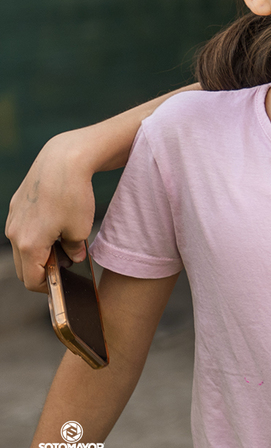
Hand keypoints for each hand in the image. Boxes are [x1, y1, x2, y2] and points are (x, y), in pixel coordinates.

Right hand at [6, 130, 98, 292]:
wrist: (64, 160)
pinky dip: (36, 234)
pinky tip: (57, 225)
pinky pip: (23, 228)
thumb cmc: (74, 196)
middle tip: (66, 266)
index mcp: (29, 245)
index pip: (32, 280)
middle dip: (43, 270)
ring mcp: (13, 218)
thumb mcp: (81, 229)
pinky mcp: (17, 205)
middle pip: (24, 265)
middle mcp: (15, 233)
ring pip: (22, 246)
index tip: (63, 284)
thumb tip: (73, 258)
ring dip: (39, 252)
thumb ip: (75, 250)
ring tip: (64, 244)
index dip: (48, 287)